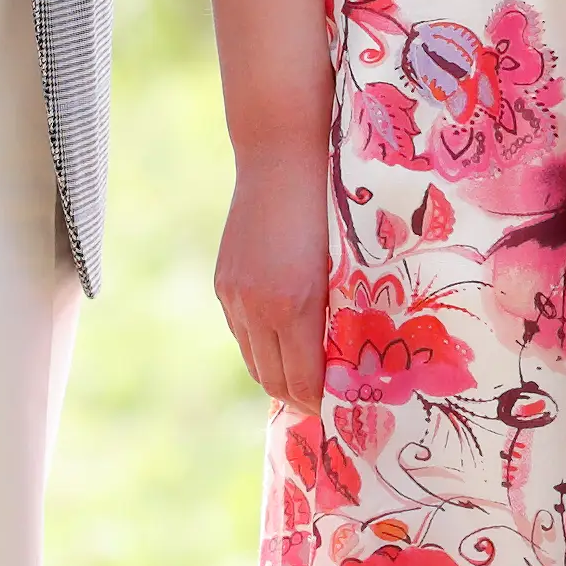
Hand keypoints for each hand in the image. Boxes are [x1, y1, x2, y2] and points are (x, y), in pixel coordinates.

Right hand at [214, 142, 333, 416]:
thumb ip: (336, 314)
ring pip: (253, 359)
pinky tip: (282, 336)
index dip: (319, 402)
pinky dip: (261, 344)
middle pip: (272, 380)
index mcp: (294, 305)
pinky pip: (240, 332)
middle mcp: (257, 307)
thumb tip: (341, 361)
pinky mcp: (223, 282)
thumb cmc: (328, 207)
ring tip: (303, 374)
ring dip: (276, 372)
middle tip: (323, 400)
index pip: (302, 381)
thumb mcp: (341, 266)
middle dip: (297, 396)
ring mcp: (234, 295)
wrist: (280, 158)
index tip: (338, 408)